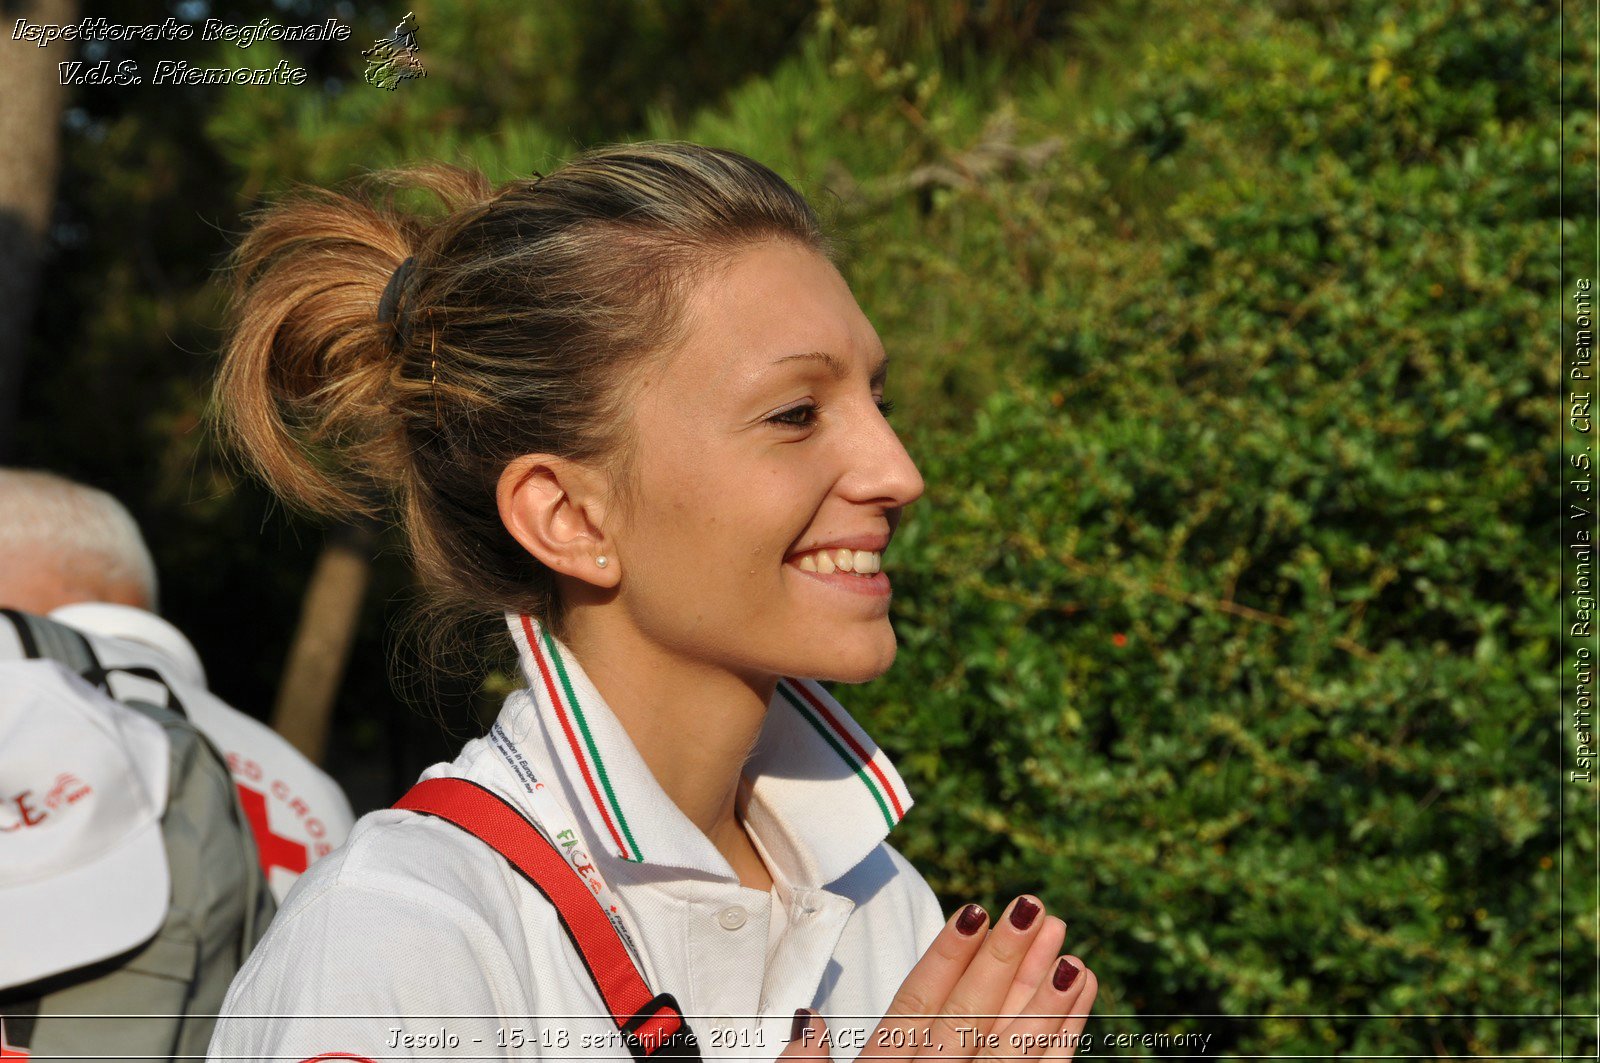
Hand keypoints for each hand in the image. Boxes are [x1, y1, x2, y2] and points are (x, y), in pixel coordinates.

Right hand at [777, 896, 1096, 1059]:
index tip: (976, 911)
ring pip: (1011, 1054)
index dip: (946, 960)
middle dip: (1005, 963)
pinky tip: (1080, 1001)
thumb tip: (808, 1017)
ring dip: (1046, 1002)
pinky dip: (1063, 1042)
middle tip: (1035, 909)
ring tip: (1072, 952)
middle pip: (970, 1022)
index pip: (916, 1010)